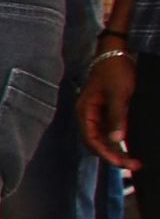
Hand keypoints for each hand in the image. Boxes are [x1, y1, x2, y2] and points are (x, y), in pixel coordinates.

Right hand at [79, 51, 138, 169]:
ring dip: (117, 151)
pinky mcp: (106, 112)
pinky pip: (110, 132)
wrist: (116, 52)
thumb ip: (117, 117)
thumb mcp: (119, 94)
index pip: (91, 140)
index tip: (122, 163)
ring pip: (103, 139)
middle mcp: (88, 115)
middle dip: (113, 156)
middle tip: (133, 166)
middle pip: (96, 143)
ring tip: (134, 161)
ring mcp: (97, 114)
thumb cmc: (115, 71)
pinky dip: (119, 142)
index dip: (106, 154)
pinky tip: (130, 147)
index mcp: (85, 111)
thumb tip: (117, 141)